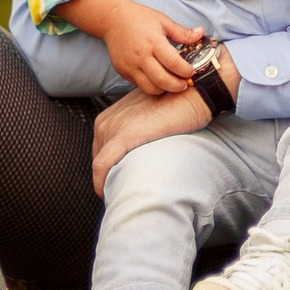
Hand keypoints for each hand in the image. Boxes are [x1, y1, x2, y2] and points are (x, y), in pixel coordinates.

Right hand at [54, 0, 206, 95]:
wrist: (112, 19)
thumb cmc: (139, 18)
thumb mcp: (162, 20)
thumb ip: (182, 32)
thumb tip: (201, 33)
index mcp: (153, 42)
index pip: (173, 63)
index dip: (186, 71)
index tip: (191, 72)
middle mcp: (141, 56)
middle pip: (162, 81)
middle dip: (177, 86)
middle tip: (185, 84)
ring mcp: (130, 66)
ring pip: (150, 88)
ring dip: (164, 89)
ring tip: (171, 83)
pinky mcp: (123, 71)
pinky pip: (139, 85)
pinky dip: (151, 85)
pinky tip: (157, 79)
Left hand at [91, 67, 218, 191]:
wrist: (190, 95)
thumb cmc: (174, 107)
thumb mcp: (146, 116)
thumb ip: (136, 130)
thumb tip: (140, 148)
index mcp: (108, 117)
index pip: (100, 151)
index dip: (107, 168)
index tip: (117, 181)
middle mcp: (105, 121)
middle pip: (98, 158)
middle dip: (106, 175)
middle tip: (120, 191)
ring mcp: (113, 127)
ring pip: (100, 164)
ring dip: (106, 180)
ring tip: (119, 194)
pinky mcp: (124, 136)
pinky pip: (103, 164)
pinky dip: (101, 180)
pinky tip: (105, 193)